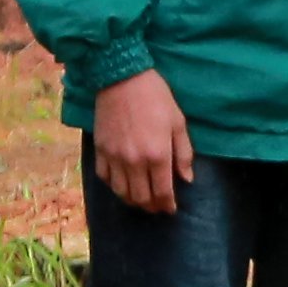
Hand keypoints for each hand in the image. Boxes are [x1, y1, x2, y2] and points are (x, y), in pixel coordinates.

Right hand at [89, 68, 194, 210]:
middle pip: (141, 198)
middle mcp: (135, 161)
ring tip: (141, 200)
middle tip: (157, 207)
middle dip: (151, 207)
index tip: (171, 209)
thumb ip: (184, 153)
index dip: (167, 205)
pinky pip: (105, 177)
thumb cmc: (155, 97)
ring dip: (132, 201)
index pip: (162, 192)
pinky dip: (114, 186)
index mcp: (158, 155)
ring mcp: (115, 157)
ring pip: (122, 192)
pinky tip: (122, 184)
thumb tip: (186, 179)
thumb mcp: (178, 122)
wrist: (122, 77)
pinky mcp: (101, 150)